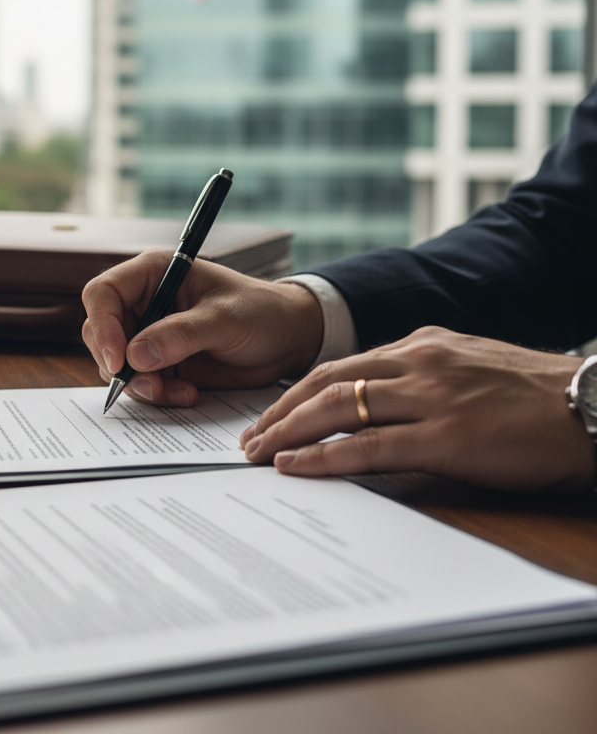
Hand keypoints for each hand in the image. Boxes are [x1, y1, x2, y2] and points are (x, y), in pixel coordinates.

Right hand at [81, 249, 323, 405]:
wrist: (286, 340)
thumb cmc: (261, 313)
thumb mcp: (224, 320)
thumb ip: (180, 335)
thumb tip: (135, 356)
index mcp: (153, 274)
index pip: (103, 294)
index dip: (103, 326)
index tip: (118, 360)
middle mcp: (144, 302)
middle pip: (101, 333)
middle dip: (119, 365)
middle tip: (150, 386)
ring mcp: (149, 334)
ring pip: (115, 364)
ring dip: (140, 385)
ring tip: (178, 392)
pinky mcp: (160, 363)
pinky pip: (139, 383)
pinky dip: (156, 395)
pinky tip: (187, 394)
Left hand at [240, 327, 595, 491]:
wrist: (593, 405)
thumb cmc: (535, 397)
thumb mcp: (469, 369)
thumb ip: (420, 378)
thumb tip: (376, 404)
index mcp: (421, 344)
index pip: (339, 366)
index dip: (296, 393)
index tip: (270, 416)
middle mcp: (417, 362)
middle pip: (325, 382)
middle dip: (278, 413)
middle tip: (249, 439)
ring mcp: (430, 397)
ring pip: (336, 408)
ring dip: (287, 433)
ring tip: (258, 455)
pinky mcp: (446, 436)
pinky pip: (368, 446)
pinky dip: (324, 456)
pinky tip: (296, 467)